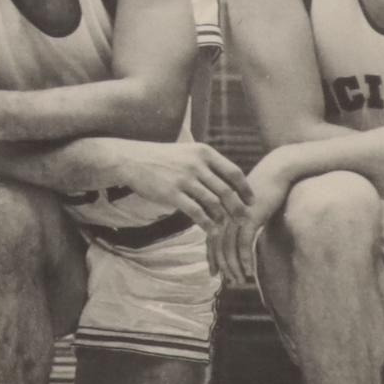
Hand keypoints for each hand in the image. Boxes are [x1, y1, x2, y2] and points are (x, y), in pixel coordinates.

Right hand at [78, 136, 250, 227]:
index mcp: (204, 153)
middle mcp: (197, 165)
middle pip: (226, 190)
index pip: (233, 172)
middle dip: (238, 207)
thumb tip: (227, 180)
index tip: (251, 200)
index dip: (245, 188)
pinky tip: (212, 231)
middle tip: (244, 218)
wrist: (132, 160)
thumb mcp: (187, 153)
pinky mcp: (172, 193)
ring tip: (228, 226)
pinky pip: (196, 212)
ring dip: (224, 217)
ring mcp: (184, 179)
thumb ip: (206, 164)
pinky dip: (207, 223)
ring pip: (213, 202)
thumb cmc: (161, 158)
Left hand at [214, 149, 308, 289]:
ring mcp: (235, 216)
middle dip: (221, 265)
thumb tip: (237, 239)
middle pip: (217, 246)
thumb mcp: (246, 207)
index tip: (213, 273)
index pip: (211, 238)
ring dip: (233, 267)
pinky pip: (243, 244)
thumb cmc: (263, 189)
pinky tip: (249, 272)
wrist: (276, 172)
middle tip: (226, 281)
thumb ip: (239, 221)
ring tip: (238, 281)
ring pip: (228, 248)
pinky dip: (244, 260)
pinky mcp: (249, 217)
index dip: (212, 257)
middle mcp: (224, 214)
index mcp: (220, 211)